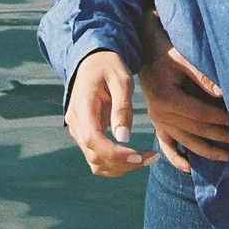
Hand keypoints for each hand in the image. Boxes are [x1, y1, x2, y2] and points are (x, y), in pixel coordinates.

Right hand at [65, 51, 155, 175]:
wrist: (93, 61)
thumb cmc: (109, 66)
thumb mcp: (121, 79)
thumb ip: (122, 107)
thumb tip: (123, 138)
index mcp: (82, 107)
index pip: (93, 140)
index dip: (115, 154)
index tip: (140, 156)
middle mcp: (75, 123)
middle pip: (95, 156)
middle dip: (124, 164)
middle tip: (153, 157)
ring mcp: (78, 131)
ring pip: (95, 162)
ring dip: (120, 167)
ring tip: (147, 158)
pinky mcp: (85, 135)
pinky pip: (97, 158)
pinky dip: (115, 164)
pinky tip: (135, 157)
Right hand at [138, 10, 228, 171]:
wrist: (144, 47)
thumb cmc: (167, 49)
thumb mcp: (182, 57)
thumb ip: (202, 76)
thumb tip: (222, 94)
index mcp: (166, 99)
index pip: (200, 115)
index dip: (220, 120)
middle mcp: (159, 114)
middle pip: (195, 131)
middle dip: (219, 137)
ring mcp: (156, 120)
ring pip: (184, 141)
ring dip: (206, 151)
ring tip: (227, 157)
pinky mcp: (156, 121)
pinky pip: (165, 145)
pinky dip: (176, 158)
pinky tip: (189, 168)